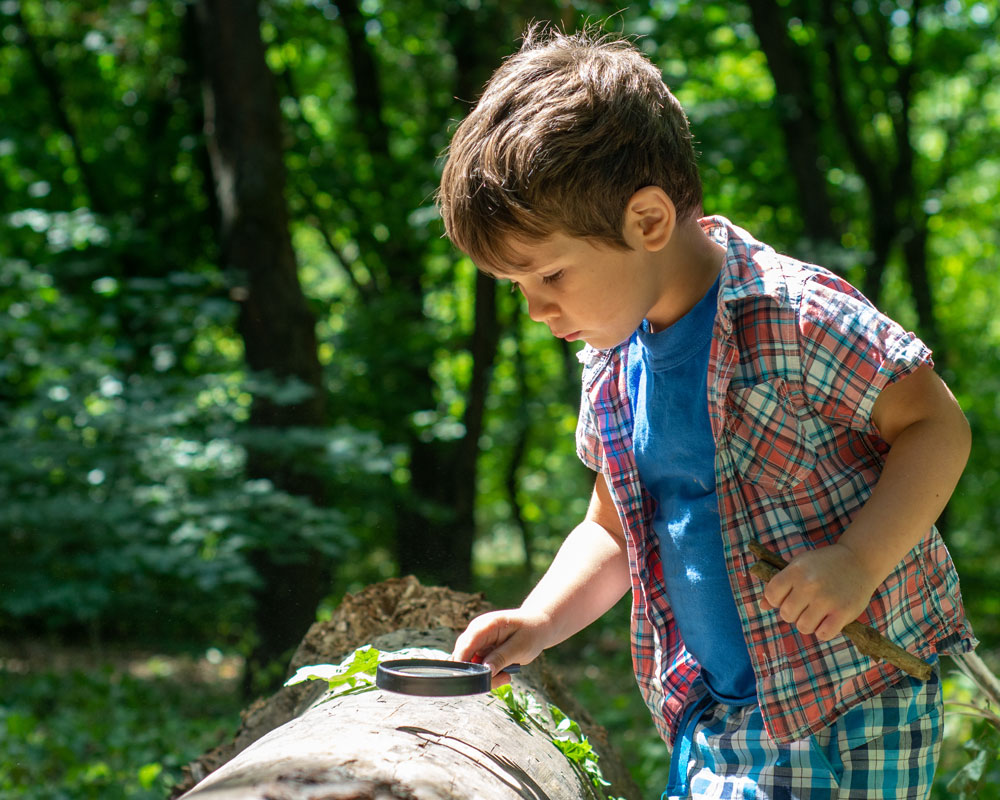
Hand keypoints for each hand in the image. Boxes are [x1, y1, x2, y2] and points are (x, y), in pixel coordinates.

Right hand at [452, 609, 549, 687]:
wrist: (538, 626)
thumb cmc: (531, 632)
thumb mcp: (520, 647)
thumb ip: (501, 658)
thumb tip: (485, 671)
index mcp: (484, 626)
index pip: (464, 647)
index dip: (464, 666)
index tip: (478, 682)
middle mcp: (476, 632)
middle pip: (463, 659)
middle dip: (479, 674)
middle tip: (503, 678)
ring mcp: (477, 641)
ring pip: (469, 666)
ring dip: (486, 675)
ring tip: (507, 675)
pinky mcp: (480, 649)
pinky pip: (477, 666)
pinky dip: (489, 674)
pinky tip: (505, 673)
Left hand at [759, 543, 879, 640]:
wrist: (859, 561)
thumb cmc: (824, 565)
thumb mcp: (799, 566)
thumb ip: (780, 584)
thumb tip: (762, 606)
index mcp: (795, 571)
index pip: (771, 595)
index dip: (776, 600)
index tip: (788, 597)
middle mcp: (808, 585)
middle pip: (786, 614)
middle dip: (793, 613)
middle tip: (805, 605)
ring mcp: (826, 599)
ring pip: (803, 627)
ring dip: (808, 624)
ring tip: (817, 613)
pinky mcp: (843, 613)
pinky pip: (823, 635)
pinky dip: (824, 631)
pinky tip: (828, 620)